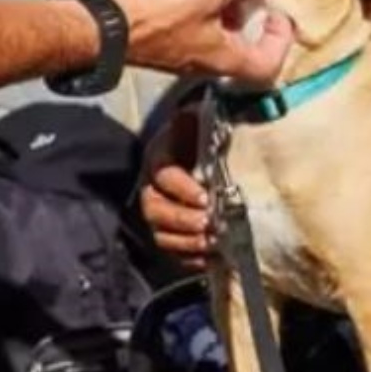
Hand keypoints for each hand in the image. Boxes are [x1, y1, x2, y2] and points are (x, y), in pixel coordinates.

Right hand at [111, 0, 294, 81]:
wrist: (97, 27)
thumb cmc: (154, 19)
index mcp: (223, 56)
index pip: (267, 66)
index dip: (280, 41)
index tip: (278, 10)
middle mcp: (205, 52)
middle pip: (239, 31)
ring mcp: (181, 36)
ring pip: (210, 9)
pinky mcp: (159, 20)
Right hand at [139, 108, 213, 269]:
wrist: (196, 149)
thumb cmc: (201, 135)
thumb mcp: (201, 120)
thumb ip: (203, 118)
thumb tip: (218, 113)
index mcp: (159, 156)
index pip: (163, 173)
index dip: (181, 188)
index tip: (205, 197)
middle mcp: (151, 186)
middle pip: (155, 209)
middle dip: (182, 220)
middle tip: (209, 223)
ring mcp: (157, 211)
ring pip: (160, 234)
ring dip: (186, 242)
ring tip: (212, 243)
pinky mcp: (167, 231)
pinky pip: (171, 252)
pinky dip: (189, 258)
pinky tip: (210, 258)